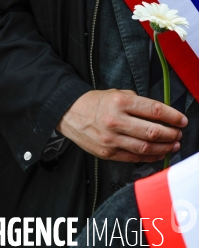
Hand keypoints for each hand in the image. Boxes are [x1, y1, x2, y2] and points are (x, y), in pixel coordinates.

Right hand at [57, 89, 186, 161]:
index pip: (155, 111)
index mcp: (119, 103)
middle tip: (178, 134)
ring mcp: (111, 139)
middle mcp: (115, 121)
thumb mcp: (115, 94)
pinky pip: (134, 157)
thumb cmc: (94, 103)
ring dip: (164, 148)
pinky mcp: (107, 152)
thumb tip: (161, 115)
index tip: (182, 120)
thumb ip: (137, 102)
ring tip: (172, 145)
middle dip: (171, 134)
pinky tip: (158, 153)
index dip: (173, 117)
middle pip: (153, 131)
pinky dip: (150, 157)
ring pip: (146, 147)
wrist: (68, 114)